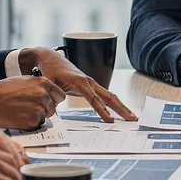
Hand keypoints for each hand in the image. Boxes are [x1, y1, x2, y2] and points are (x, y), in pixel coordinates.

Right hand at [0, 77, 62, 129]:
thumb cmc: (2, 90)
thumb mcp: (24, 81)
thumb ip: (39, 87)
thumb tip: (48, 95)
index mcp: (43, 83)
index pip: (60, 95)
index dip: (53, 100)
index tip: (48, 102)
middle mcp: (44, 95)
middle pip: (53, 108)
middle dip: (44, 109)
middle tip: (28, 108)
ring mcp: (39, 109)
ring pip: (44, 117)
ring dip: (36, 117)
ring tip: (20, 111)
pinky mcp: (33, 121)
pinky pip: (36, 125)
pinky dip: (29, 124)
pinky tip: (18, 117)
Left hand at [21, 48, 137, 121]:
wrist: (51, 59)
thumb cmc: (51, 70)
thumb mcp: (48, 83)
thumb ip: (52, 96)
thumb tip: (54, 108)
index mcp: (80, 81)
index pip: (94, 99)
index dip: (102, 111)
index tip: (110, 120)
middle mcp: (89, 82)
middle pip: (109, 97)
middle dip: (121, 108)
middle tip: (132, 118)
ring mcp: (92, 84)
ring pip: (110, 96)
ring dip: (121, 107)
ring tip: (132, 116)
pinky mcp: (91, 87)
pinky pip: (105, 97)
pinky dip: (114, 104)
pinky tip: (120, 112)